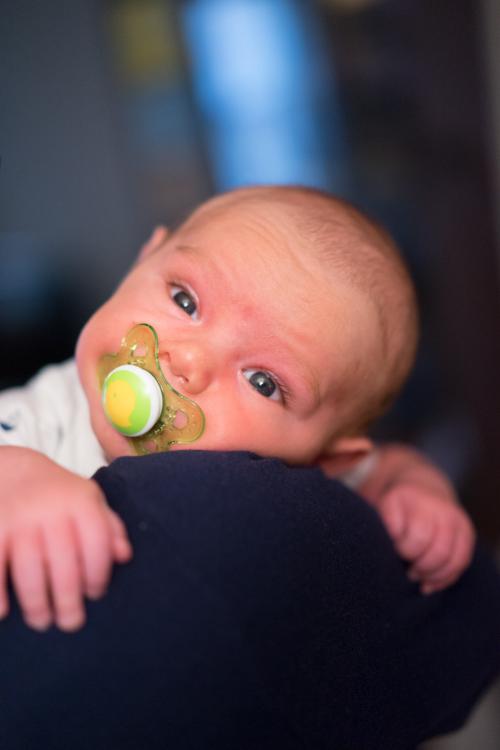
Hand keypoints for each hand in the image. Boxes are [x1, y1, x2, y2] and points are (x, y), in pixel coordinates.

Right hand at [0, 447, 131, 630]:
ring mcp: (20, 518)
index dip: (98, 573)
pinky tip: (4, 612)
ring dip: (36, 602)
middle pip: (64, 562)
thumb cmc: (61, 494)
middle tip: (71, 623)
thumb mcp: (90, 501)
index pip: (97, 542)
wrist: (17, 469)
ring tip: (42, 621)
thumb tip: (124, 556)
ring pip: (30, 568)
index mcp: (81, 501)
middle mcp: (51, 508)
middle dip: (68, 599)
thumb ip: (109, 527)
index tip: (96, 593)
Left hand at [377, 479, 474, 592]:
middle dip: (420, 568)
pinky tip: (429, 583)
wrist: (418, 490)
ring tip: (416, 577)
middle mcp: (437, 506)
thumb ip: (383, 531)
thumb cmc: (393, 510)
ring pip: (452, 559)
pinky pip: (461, 561)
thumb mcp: (380, 512)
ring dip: (433, 576)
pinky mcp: (466, 531)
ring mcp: (455, 518)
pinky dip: (445, 578)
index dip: (403, 551)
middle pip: (438, 551)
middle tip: (407, 571)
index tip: (393, 551)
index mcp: (411, 498)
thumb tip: (387, 557)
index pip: (416, 536)